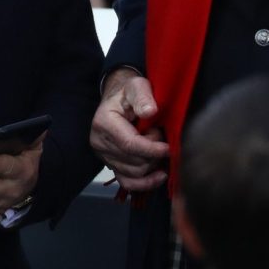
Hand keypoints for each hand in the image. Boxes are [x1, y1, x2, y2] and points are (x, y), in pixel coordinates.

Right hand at [89, 69, 169, 192]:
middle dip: (153, 153)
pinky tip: (159, 176)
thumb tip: (150, 111)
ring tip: (158, 146)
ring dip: (152, 164)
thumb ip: (143, 97)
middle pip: (133, 161)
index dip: (151, 149)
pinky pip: (127, 182)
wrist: (118, 98)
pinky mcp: (111, 164)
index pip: (129, 144)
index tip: (168, 148)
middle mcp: (99, 142)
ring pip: (133, 173)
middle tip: (161, 136)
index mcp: (104, 123)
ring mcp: (104, 156)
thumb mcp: (137, 86)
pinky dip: (145, 182)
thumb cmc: (129, 91)